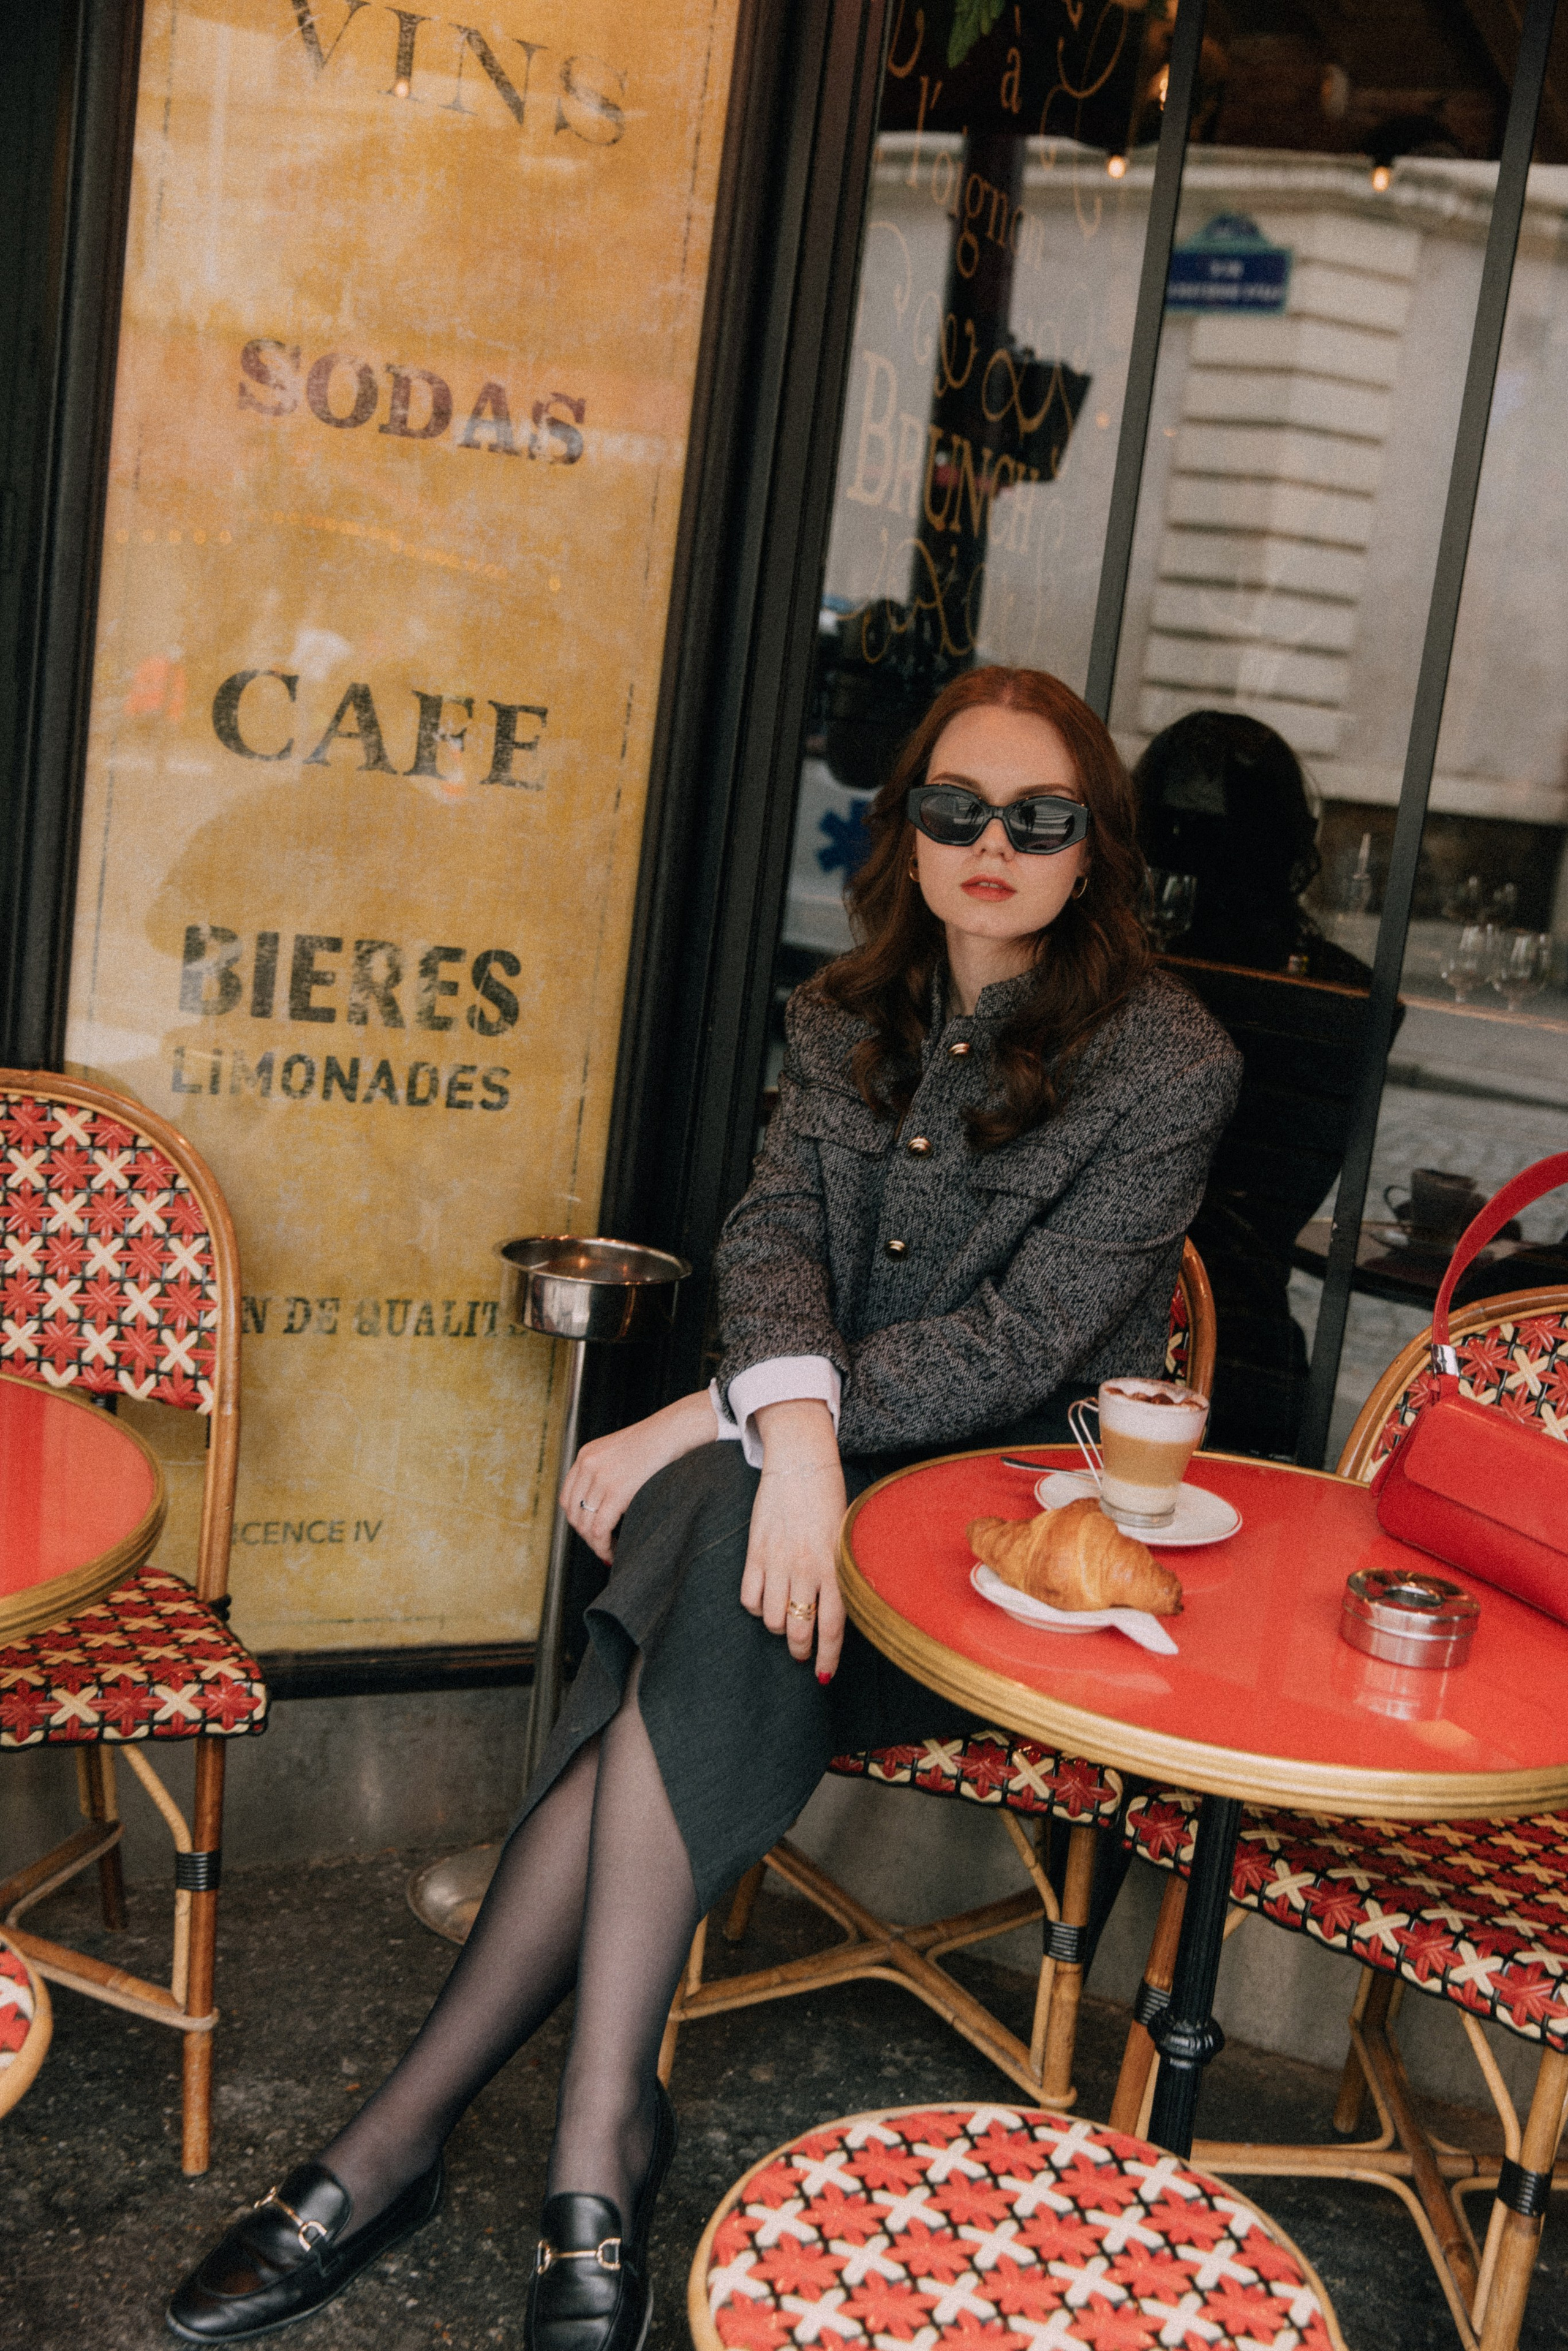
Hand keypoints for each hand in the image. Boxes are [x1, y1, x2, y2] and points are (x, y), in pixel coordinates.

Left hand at [560, 1391, 715, 1563]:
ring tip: (610, 1550)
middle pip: (573, 1513)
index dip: (578, 1520)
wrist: (675, 1431)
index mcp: (586, 1455)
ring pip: (585, 1524)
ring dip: (596, 1544)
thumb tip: (604, 1505)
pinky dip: (604, 1546)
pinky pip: (600, 1529)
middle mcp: (588, 1465)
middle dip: (586, 1534)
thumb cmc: (657, 1442)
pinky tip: (614, 1550)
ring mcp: (600, 1478)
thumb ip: (607, 1472)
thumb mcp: (620, 1452)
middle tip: (602, 1545)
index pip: (568, 1497)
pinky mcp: (616, 1492)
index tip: (591, 1531)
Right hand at [738, 1401, 847, 1680]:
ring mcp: (778, 1561)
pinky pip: (749, 1598)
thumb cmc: (830, 1499)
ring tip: (784, 1621)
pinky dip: (755, 1607)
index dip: (828, 1657)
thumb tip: (837, 1611)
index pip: (833, 1627)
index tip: (824, 1675)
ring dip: (777, 1628)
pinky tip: (764, 1600)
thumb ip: (842, 1574)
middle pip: (799, 1629)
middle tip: (801, 1652)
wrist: (801, 1462)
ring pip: (771, 1619)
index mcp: (834, 1567)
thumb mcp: (846, 1538)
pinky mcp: (755, 1552)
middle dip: (800, 1649)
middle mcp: (806, 1569)